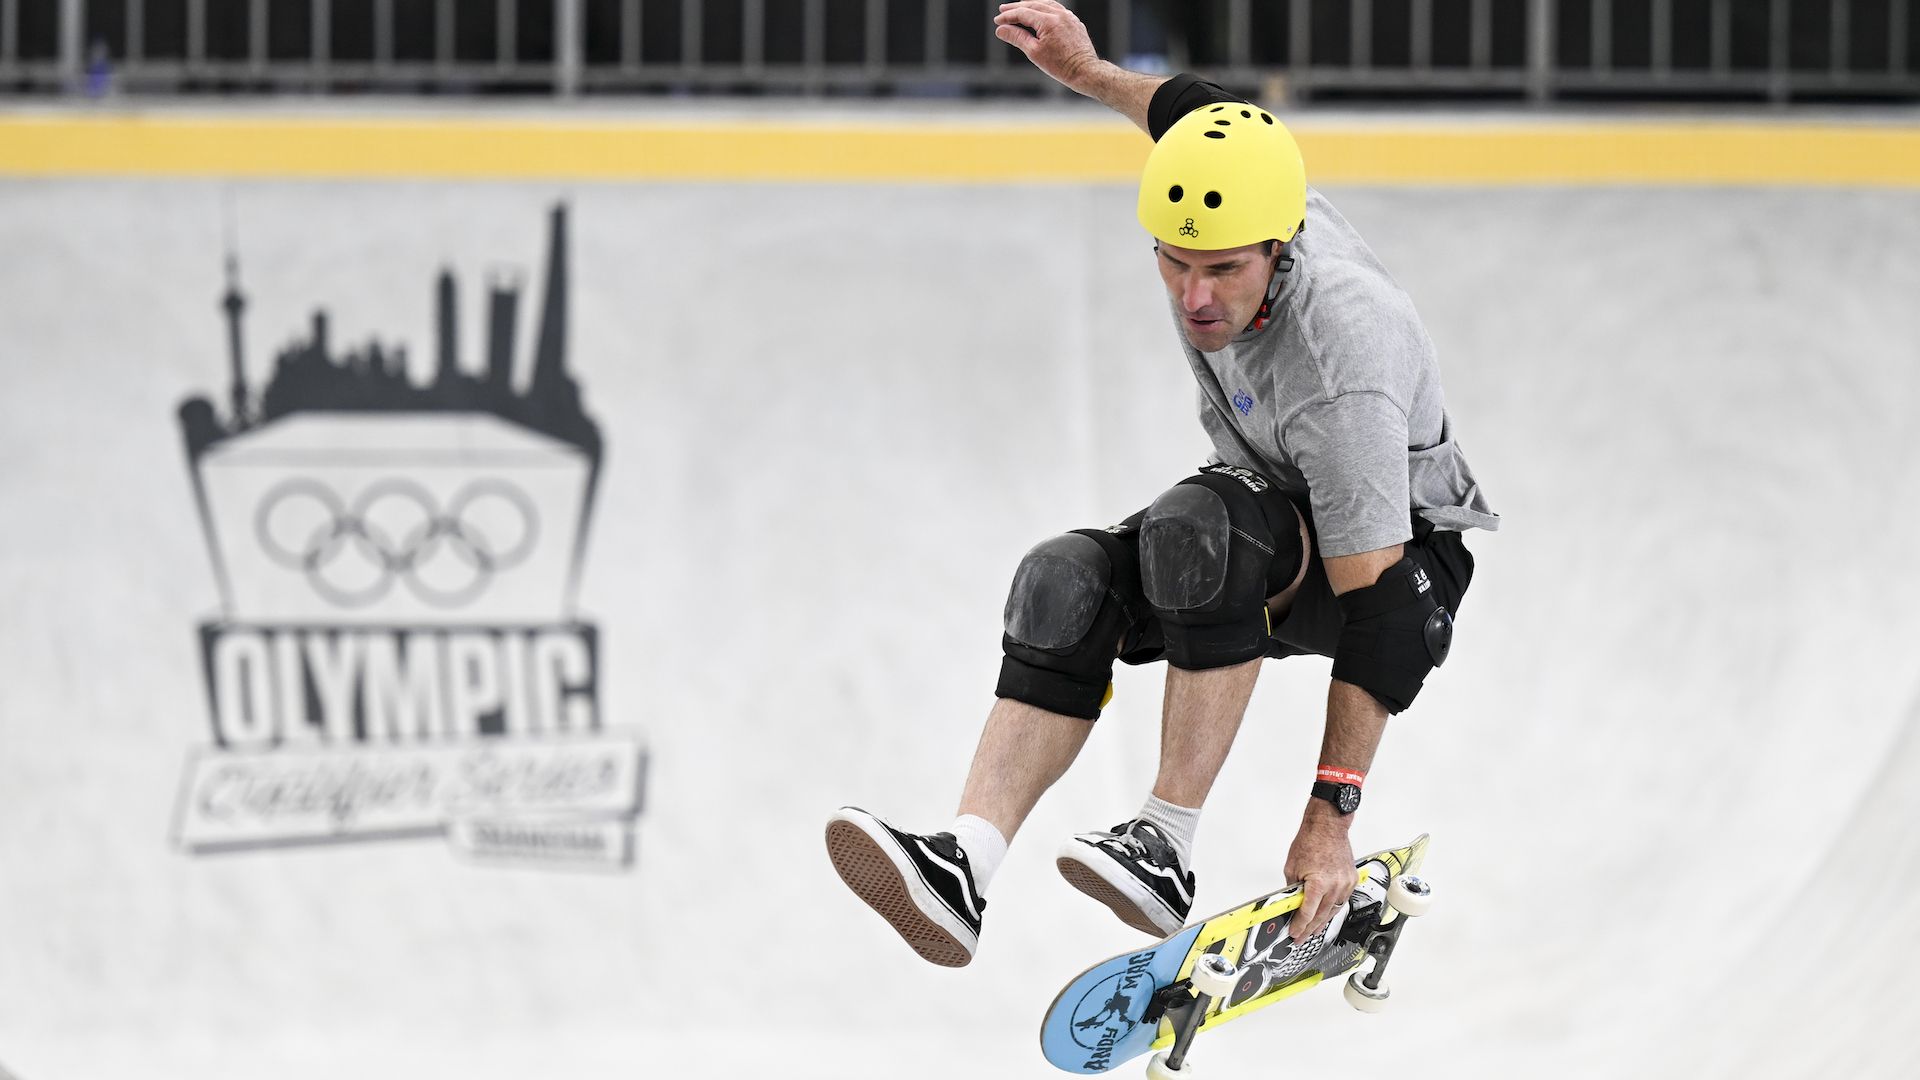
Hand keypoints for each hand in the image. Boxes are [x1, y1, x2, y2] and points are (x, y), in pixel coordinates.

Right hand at [993, 1, 1100, 89]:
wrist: (1084, 71)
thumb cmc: (1060, 65)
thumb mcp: (1034, 52)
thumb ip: (1017, 37)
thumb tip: (1001, 29)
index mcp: (1048, 21)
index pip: (1023, 13)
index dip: (1008, 16)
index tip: (997, 21)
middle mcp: (1059, 14)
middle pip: (1033, 5)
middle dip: (1017, 7)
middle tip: (1003, 10)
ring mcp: (1069, 17)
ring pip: (1046, 4)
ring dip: (1031, 5)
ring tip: (1020, 7)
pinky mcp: (1074, 22)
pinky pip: (1057, 9)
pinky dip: (1045, 8)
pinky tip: (1040, 12)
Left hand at [1283, 812, 1355, 944]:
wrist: (1328, 826)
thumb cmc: (1310, 841)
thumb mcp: (1291, 867)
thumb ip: (1292, 889)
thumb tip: (1290, 903)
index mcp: (1318, 883)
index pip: (1308, 913)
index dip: (1299, 926)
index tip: (1294, 933)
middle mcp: (1335, 885)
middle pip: (1321, 916)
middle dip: (1310, 929)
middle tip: (1301, 937)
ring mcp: (1345, 884)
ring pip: (1334, 911)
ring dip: (1323, 922)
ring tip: (1313, 931)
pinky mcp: (1351, 880)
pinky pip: (1342, 901)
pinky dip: (1333, 909)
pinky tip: (1327, 915)